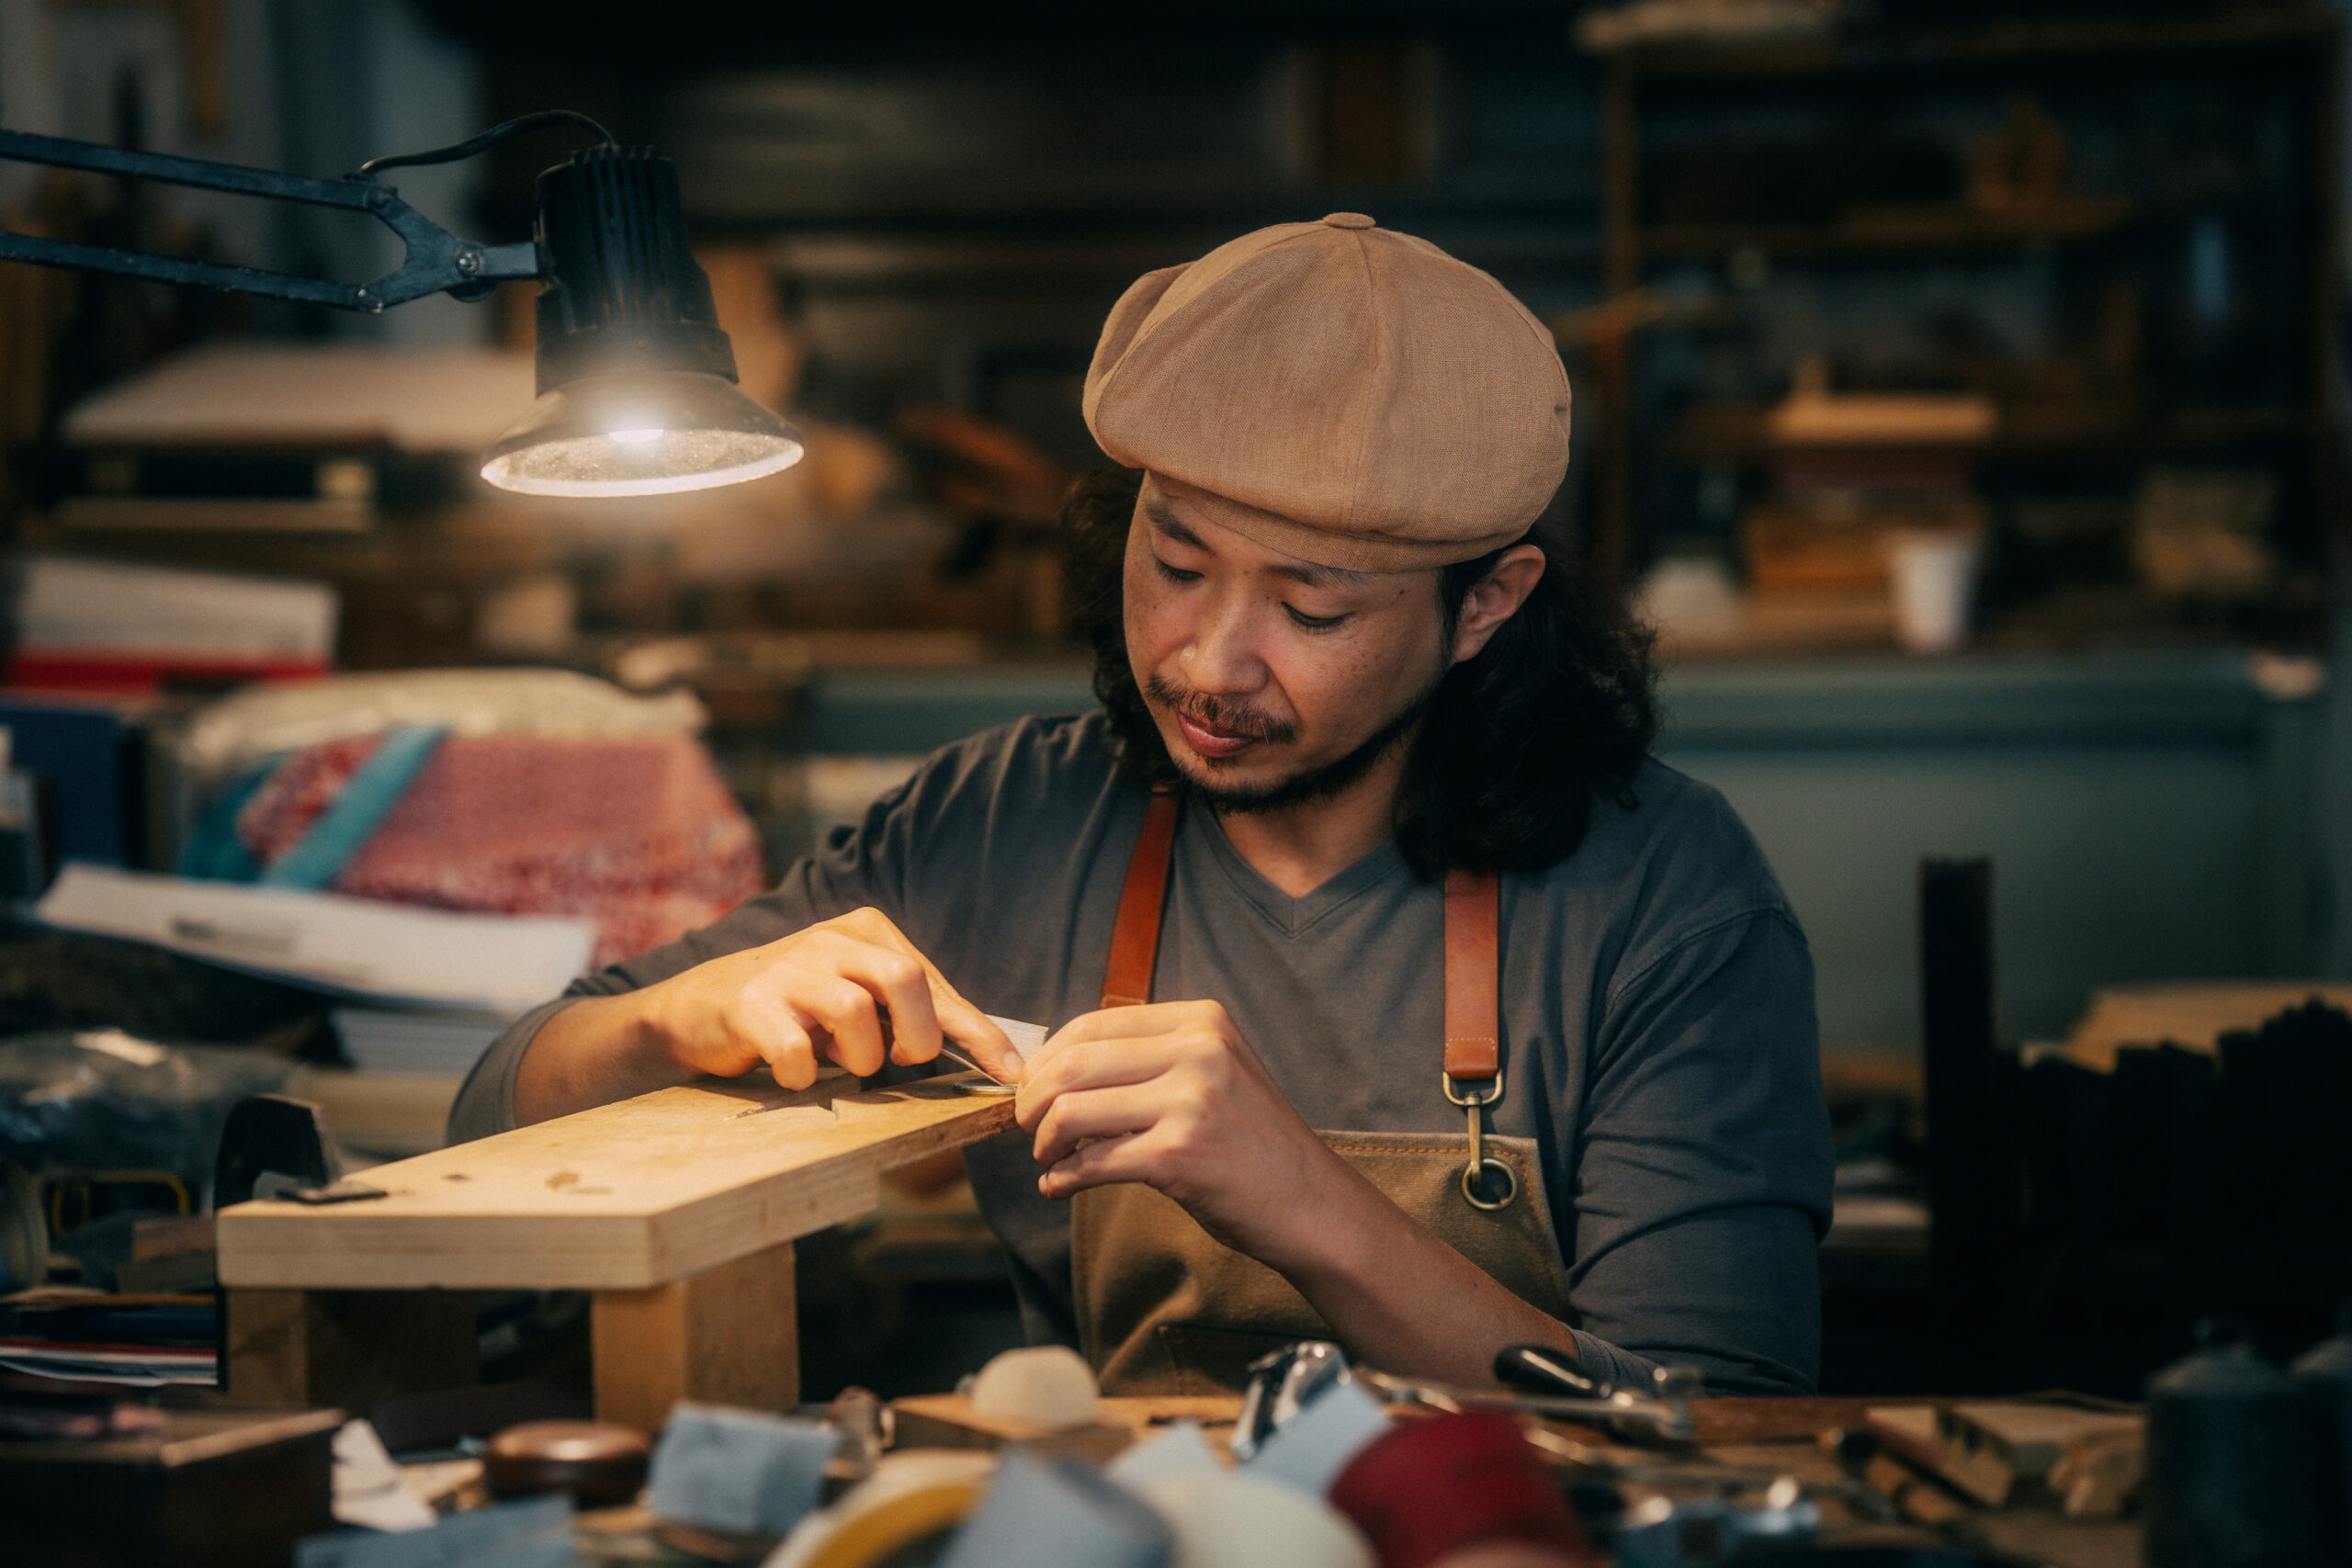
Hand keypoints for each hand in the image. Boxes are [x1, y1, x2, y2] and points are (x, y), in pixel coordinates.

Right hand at [634, 907, 1019, 1089]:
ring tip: (838, 1062)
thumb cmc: (797, 1008)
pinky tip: (793, 1072)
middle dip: (917, 1036)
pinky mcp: (750, 1002)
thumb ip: (914, 1013)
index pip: (937, 985)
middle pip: (905, 979)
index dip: (978, 1032)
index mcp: (868, 932)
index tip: (1010, 1073)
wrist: (699, 1007)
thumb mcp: (859, 997)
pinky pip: (795, 1050)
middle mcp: (831, 940)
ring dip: (858, 1058)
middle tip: (900, 1060)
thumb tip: (990, 1051)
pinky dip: (803, 1075)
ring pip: (855, 1013)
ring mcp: (788, 968)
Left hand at [1013, 1000, 1349, 1262]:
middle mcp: (1197, 1051)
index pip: (1094, 1023)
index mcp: (1201, 1021)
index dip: (1046, 1057)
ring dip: (1043, 1139)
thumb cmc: (1253, 1144)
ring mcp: (1189, 1101)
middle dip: (1032, 1098)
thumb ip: (1152, 1059)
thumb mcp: (1215, 1073)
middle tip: (1025, 1125)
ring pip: (1073, 1110)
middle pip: (1074, 1063)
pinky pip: (1091, 1163)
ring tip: (1046, 1157)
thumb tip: (1058, 1065)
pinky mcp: (1178, 1155)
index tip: (1031, 1086)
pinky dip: (1063, 1178)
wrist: (1312, 1204)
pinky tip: (1058, 1186)